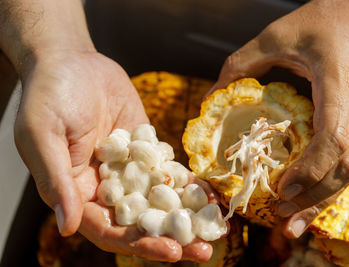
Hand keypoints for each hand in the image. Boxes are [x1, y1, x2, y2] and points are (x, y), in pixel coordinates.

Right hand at [14, 49, 213, 261]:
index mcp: (77, 193)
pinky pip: (170, 171)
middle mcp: (106, 188)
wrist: (73, 62)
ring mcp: (130, 170)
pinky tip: (212, 195)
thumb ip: (56, 180)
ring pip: (161, 201)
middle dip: (172, 238)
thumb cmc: (48, 95)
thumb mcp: (42, 135)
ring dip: (188, 217)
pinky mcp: (148, 150)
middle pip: (141, 222)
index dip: (137, 244)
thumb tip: (67, 227)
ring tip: (217, 228)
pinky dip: (191, 184)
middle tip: (203, 250)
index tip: (170, 251)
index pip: (108, 230)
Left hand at [209, 0, 348, 237]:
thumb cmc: (330, 15)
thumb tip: (211, 95)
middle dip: (315, 197)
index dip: (309, 172)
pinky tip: (314, 190)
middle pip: (347, 166)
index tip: (282, 190)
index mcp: (344, 82)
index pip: (333, 141)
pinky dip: (334, 177)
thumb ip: (242, 64)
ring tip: (296, 216)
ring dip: (326, 195)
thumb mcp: (280, 34)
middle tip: (284, 218)